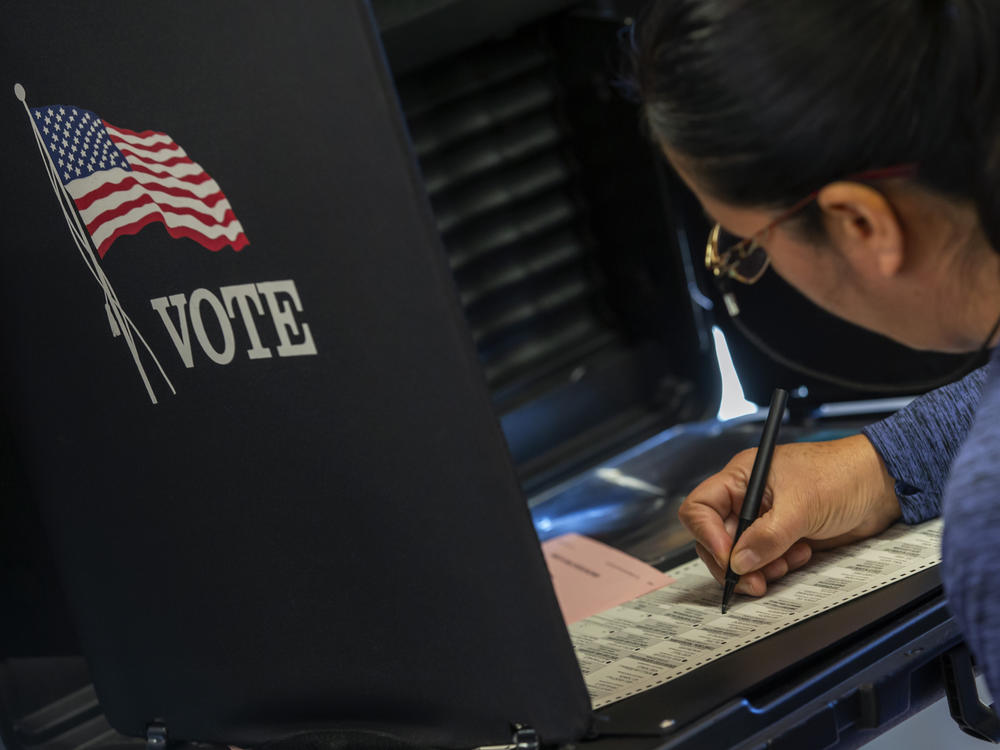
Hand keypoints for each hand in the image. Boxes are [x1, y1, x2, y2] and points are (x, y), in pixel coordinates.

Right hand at [679, 434, 900, 595]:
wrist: (881, 486)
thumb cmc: (842, 475)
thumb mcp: (802, 505)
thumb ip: (767, 536)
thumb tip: (738, 563)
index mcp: (742, 478)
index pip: (700, 508)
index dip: (707, 535)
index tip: (729, 559)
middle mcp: (747, 499)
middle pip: (715, 538)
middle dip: (734, 562)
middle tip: (754, 580)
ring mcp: (764, 520)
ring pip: (740, 555)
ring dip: (760, 567)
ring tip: (788, 562)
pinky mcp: (782, 538)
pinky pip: (765, 562)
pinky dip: (777, 567)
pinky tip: (800, 556)